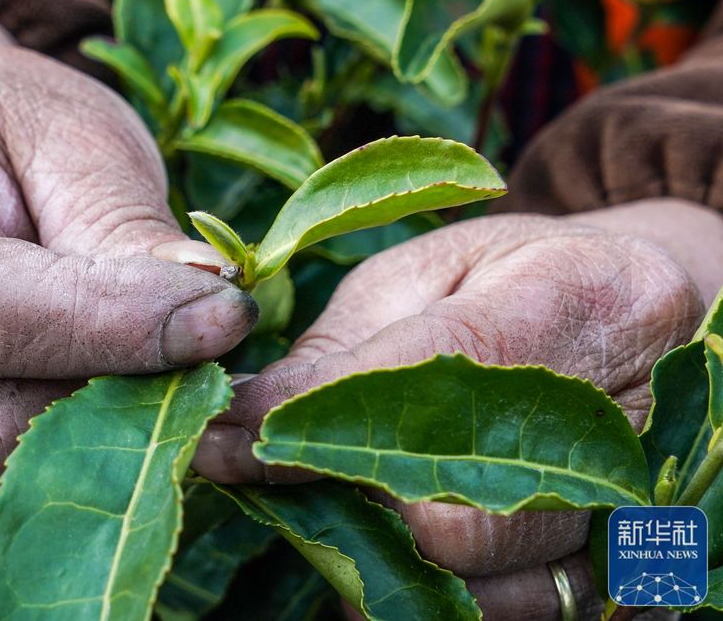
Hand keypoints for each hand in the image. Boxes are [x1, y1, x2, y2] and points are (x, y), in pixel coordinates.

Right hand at [0, 0, 256, 531]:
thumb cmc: (3, 131)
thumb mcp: (71, 137)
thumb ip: (123, 226)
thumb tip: (210, 318)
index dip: (110, 329)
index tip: (224, 316)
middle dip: (103, 411)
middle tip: (195, 354)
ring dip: (97, 444)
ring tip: (156, 365)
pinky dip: (69, 462)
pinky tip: (110, 394)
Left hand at [193, 207, 718, 618]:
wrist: (622, 323)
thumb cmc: (505, 283)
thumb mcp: (417, 279)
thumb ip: (339, 352)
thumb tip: (242, 420)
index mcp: (585, 298)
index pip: (440, 371)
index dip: (320, 415)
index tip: (229, 440)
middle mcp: (631, 411)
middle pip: (461, 501)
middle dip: (344, 493)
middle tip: (274, 473)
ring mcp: (636, 504)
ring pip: (479, 573)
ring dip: (376, 549)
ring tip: (330, 501)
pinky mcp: (619, 567)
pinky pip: (508, 611)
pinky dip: (430, 591)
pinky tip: (391, 543)